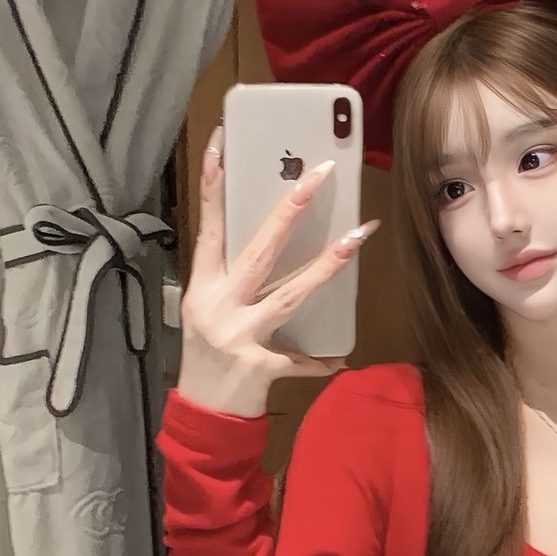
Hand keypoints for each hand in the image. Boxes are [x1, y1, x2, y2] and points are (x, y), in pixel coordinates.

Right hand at [175, 124, 378, 417]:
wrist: (200, 414)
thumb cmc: (206, 354)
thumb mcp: (207, 310)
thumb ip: (233, 278)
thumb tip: (272, 239)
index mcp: (202, 285)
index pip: (208, 224)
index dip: (214, 183)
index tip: (223, 141)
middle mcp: (217, 305)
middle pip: (258, 250)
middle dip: (288, 211)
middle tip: (317, 175)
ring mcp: (239, 335)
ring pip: (288, 294)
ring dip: (326, 266)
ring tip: (357, 238)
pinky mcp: (259, 366)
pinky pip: (299, 360)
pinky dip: (318, 362)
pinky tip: (340, 360)